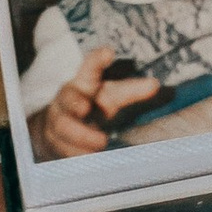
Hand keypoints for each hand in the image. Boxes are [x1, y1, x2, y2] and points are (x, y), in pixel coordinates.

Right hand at [29, 40, 164, 158]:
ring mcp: (58, 120)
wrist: (57, 128)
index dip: (97, 60)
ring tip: (101, 142)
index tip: (108, 52)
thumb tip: (156, 85)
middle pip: (68, 97)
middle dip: (74, 102)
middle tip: (85, 108)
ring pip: (63, 126)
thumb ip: (131, 90)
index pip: (89, 67)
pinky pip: (63, 149)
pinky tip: (89, 159)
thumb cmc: (92, 106)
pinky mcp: (55, 141)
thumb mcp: (110, 95)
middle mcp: (68, 99)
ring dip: (81, 135)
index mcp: (84, 83)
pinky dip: (77, 154)